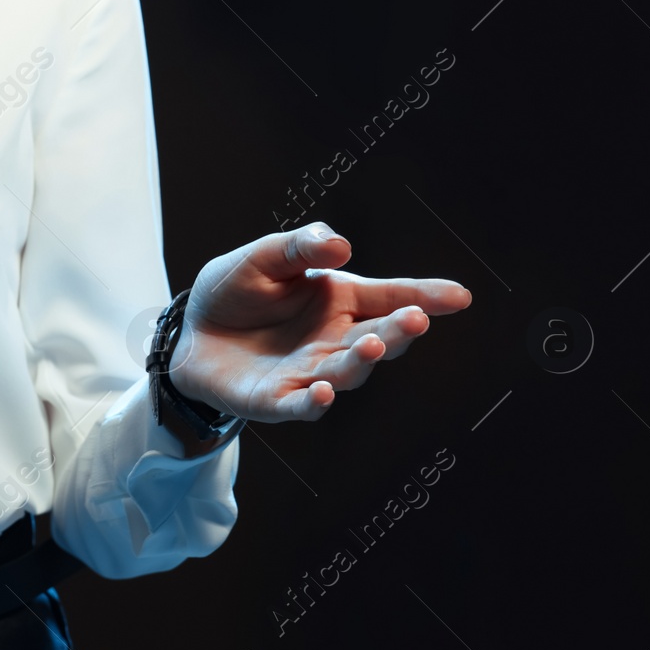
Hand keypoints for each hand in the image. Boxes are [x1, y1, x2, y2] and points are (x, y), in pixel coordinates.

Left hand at [166, 222, 471, 422]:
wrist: (190, 329)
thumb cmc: (236, 290)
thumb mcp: (264, 256)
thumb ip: (301, 245)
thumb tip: (341, 245)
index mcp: (340, 300)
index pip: (391, 297)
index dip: (427, 297)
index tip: (459, 297)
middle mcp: (334, 340)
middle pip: (379, 338)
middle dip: (399, 331)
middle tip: (415, 319)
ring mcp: (309, 373)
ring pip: (347, 373)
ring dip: (360, 362)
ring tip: (369, 345)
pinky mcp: (276, 400)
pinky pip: (301, 405)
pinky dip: (314, 402)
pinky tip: (322, 393)